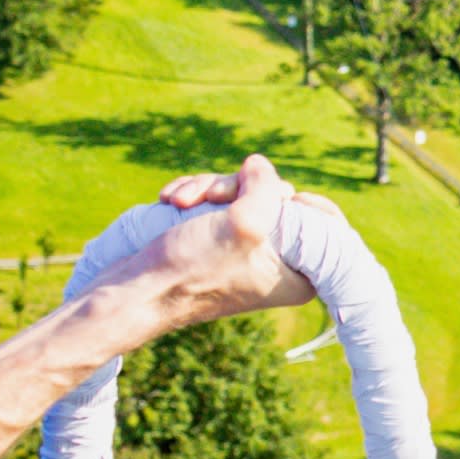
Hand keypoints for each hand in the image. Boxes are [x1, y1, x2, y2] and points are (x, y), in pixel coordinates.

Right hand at [115, 155, 332, 329]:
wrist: (133, 292)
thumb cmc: (191, 269)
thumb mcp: (245, 223)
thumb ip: (266, 186)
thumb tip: (259, 166)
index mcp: (299, 275)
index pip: (326, 224)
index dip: (302, 201)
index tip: (276, 198)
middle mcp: (277, 266)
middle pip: (276, 201)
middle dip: (237, 188)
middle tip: (211, 197)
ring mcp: (244, 253)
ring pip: (241, 196)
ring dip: (208, 188)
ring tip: (180, 200)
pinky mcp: (216, 243)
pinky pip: (217, 204)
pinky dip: (195, 196)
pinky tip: (171, 200)